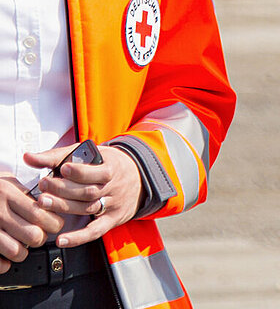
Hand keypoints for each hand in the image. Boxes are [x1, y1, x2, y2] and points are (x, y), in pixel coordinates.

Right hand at [0, 173, 63, 271]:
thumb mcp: (7, 180)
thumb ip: (24, 192)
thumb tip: (47, 203)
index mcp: (8, 194)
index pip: (39, 214)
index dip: (53, 222)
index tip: (54, 222)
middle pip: (33, 236)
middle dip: (41, 238)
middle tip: (39, 233)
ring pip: (16, 252)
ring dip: (23, 252)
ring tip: (22, 244)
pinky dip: (5, 263)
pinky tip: (6, 255)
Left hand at [23, 144, 142, 247]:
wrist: (138, 177)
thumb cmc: (108, 163)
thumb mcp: (91, 153)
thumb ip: (58, 156)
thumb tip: (28, 157)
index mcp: (111, 167)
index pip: (95, 172)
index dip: (79, 171)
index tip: (61, 168)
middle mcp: (113, 188)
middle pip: (88, 191)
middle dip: (64, 189)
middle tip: (43, 187)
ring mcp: (112, 205)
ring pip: (88, 209)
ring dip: (65, 208)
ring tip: (43, 204)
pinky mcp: (110, 221)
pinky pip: (95, 232)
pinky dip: (78, 238)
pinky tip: (61, 239)